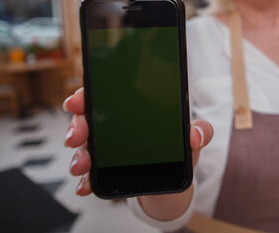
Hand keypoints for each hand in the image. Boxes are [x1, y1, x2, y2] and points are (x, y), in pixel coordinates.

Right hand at [63, 87, 213, 195]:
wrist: (174, 179)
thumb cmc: (179, 148)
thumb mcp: (193, 138)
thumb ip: (201, 131)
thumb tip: (196, 134)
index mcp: (133, 106)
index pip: (105, 93)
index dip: (87, 94)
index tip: (77, 101)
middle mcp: (114, 123)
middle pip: (88, 117)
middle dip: (77, 124)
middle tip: (77, 136)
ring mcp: (106, 146)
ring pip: (84, 144)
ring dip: (78, 154)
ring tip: (82, 164)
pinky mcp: (105, 169)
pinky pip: (90, 172)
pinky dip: (85, 179)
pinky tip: (85, 185)